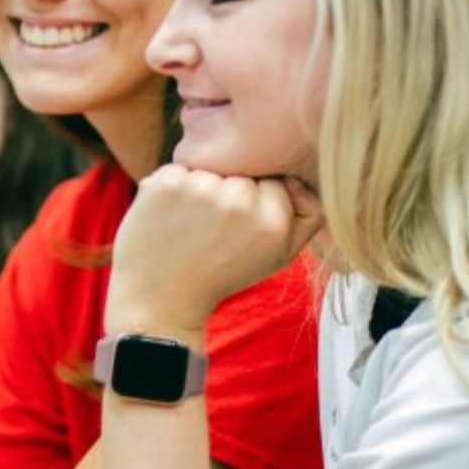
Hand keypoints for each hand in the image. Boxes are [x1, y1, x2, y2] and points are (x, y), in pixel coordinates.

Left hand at [107, 166, 322, 331]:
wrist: (162, 300)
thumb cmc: (221, 275)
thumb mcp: (277, 257)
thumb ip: (306, 217)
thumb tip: (302, 177)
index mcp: (272, 222)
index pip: (273, 182)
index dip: (254, 202)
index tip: (236, 230)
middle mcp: (239, 204)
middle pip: (242, 174)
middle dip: (227, 194)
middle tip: (210, 230)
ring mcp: (200, 191)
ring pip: (211, 169)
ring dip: (199, 188)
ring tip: (189, 224)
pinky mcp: (166, 185)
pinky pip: (177, 168)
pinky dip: (171, 188)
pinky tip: (169, 217)